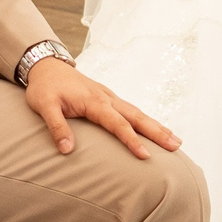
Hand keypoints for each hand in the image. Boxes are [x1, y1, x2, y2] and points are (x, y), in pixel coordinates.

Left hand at [26, 59, 179, 158]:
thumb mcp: (44, 106)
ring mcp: (109, 97)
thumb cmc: (44, 87)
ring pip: (137, 112)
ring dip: (156, 126)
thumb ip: (56, 127)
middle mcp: (106, 98)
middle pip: (136, 116)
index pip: (117, 124)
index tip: (145, 155)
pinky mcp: (107, 98)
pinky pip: (131, 110)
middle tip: (177, 146)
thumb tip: (66, 151)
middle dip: (157, 131)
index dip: (132, 140)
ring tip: (175, 140)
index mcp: (94, 101)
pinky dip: (145, 120)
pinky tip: (154, 129)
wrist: (45, 65)